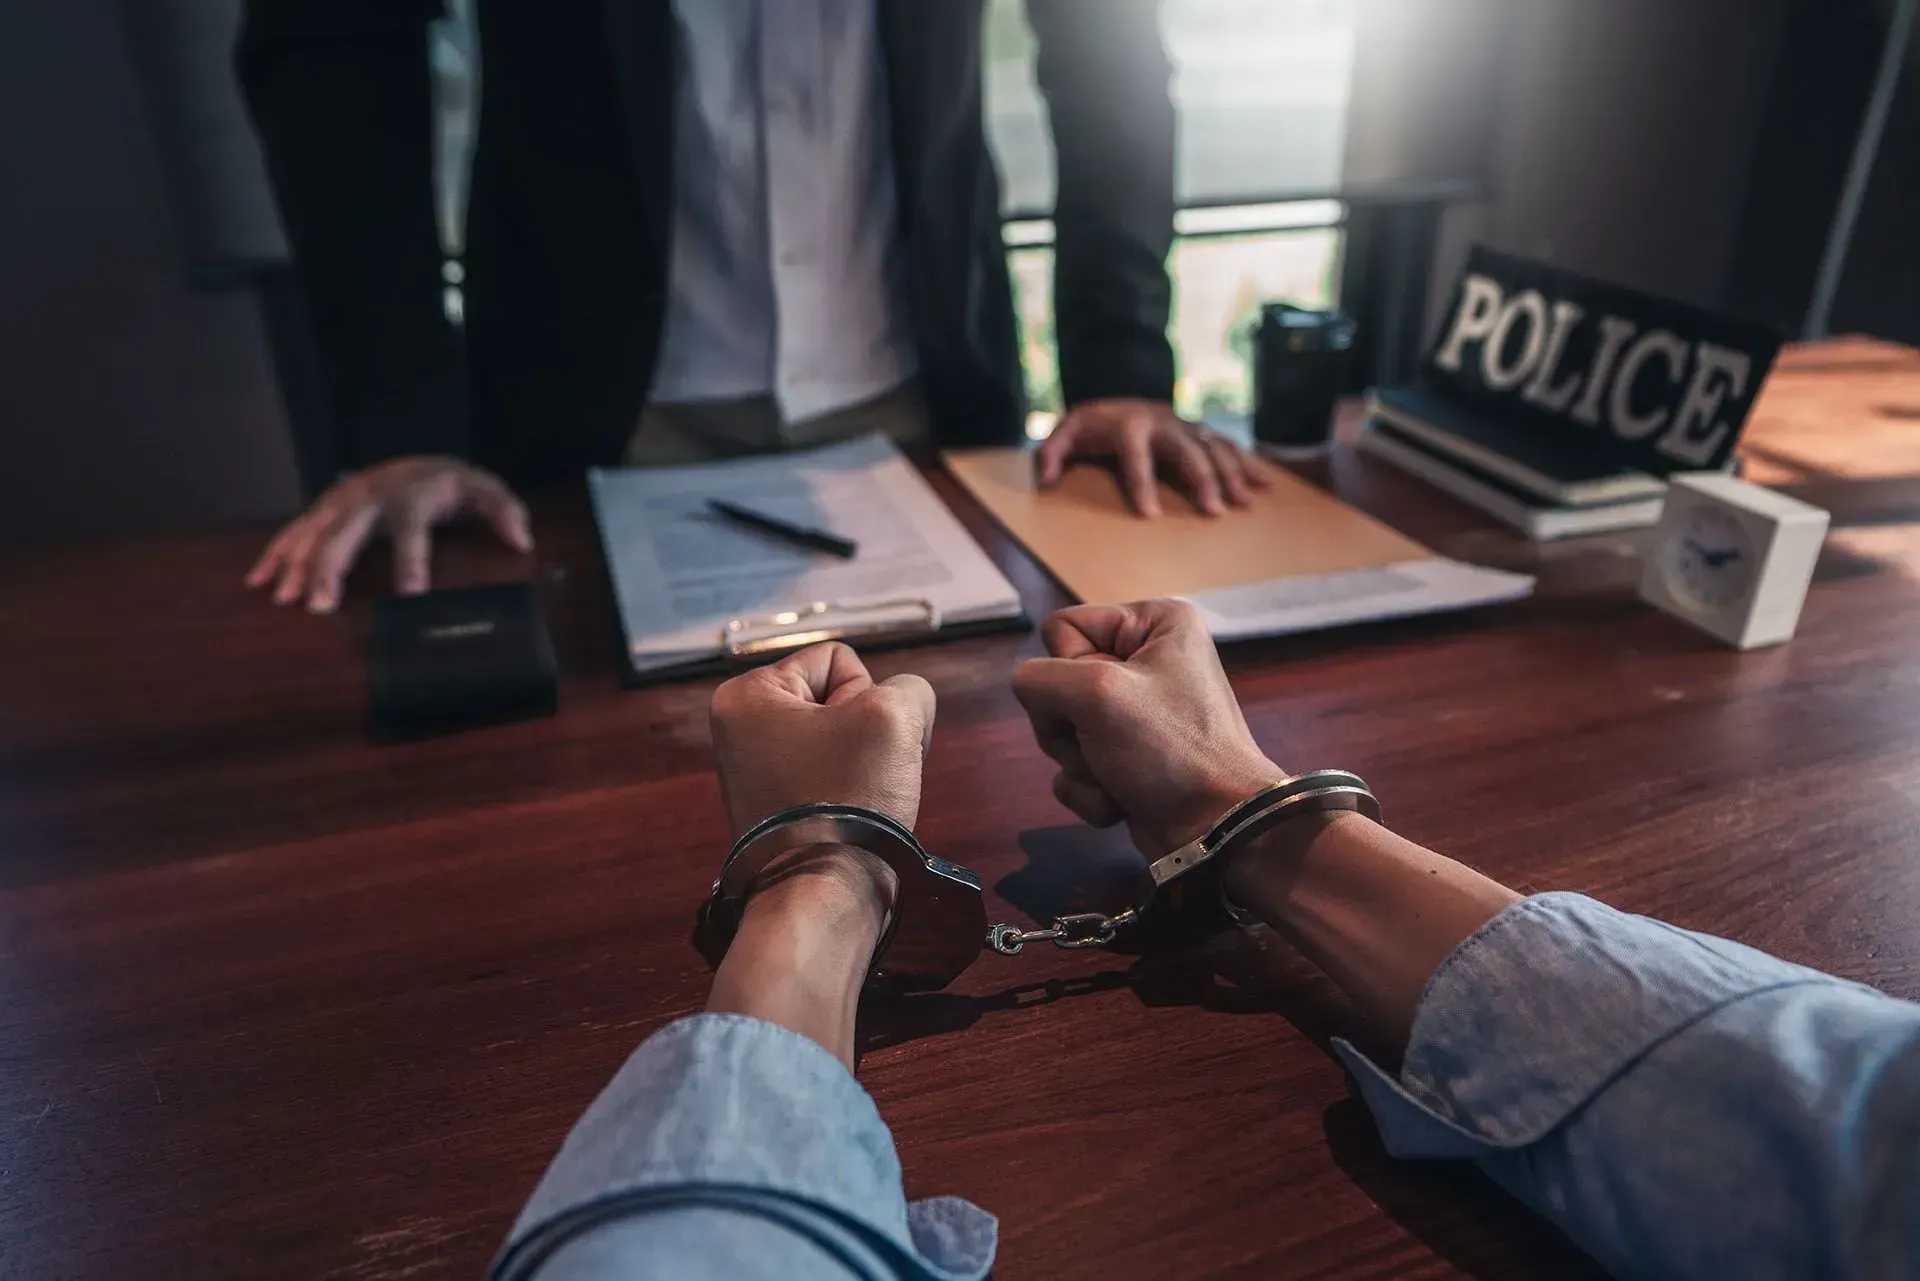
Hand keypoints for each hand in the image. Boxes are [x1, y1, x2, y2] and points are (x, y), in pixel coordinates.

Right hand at [245, 455, 532, 612]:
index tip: (410, 596)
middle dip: (331, 569)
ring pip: (314, 532)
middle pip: (346, 533)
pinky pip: (295, 530)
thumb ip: (504, 512)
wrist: (416, 460)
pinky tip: (259, 580)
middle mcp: (370, 497)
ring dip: (298, 566)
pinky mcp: (324, 508)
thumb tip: (521, 541)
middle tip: (321, 606)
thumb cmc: (451, 486)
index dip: (411, 563)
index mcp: (412, 497)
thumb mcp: (484, 492)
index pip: (412, 531)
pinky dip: (275, 553)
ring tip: (286, 600)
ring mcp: (342, 501)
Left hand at [710, 642, 935, 840]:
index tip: (857, 743)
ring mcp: (756, 773)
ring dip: (866, 763)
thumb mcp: (893, 715)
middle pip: (839, 699)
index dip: (867, 698)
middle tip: (862, 775)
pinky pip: (833, 776)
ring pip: (843, 740)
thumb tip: (904, 715)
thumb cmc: (847, 799)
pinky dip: (853, 792)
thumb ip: (910, 689)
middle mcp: (739, 730)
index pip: (838, 660)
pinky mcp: (777, 808)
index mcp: (745, 696)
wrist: (823, 897)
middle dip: (866, 733)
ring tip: (861, 798)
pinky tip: (855, 817)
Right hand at [1011, 598, 1284, 855]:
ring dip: (1079, 763)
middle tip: (1111, 745)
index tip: (1108, 700)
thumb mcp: (1096, 695)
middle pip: (1056, 682)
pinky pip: (1075, 765)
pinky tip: (1121, 801)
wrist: (1215, 828)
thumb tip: (1032, 697)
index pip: (1061, 629)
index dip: (1069, 671)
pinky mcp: (1126, 756)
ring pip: (1059, 728)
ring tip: (1119, 775)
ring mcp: (1135, 712)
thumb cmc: (1169, 749)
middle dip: (1071, 726)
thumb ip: (1038, 679)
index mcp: (1154, 623)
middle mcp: (1146, 659)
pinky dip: (1089, 789)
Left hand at [1034, 398, 1265, 517]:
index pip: (1135, 456)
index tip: (1149, 516)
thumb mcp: (1064, 434)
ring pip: (1212, 446)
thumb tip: (1045, 481)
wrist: (1118, 398)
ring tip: (1241, 504)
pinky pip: (1226, 445)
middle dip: (1201, 479)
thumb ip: (1052, 454)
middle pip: (1186, 450)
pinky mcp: (1199, 430)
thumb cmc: (1091, 426)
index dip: (1141, 484)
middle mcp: (1163, 422)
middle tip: (1212, 511)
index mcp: (1128, 425)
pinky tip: (1263, 487)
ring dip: (1230, 474)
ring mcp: (1185, 425)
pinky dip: (1246, 464)